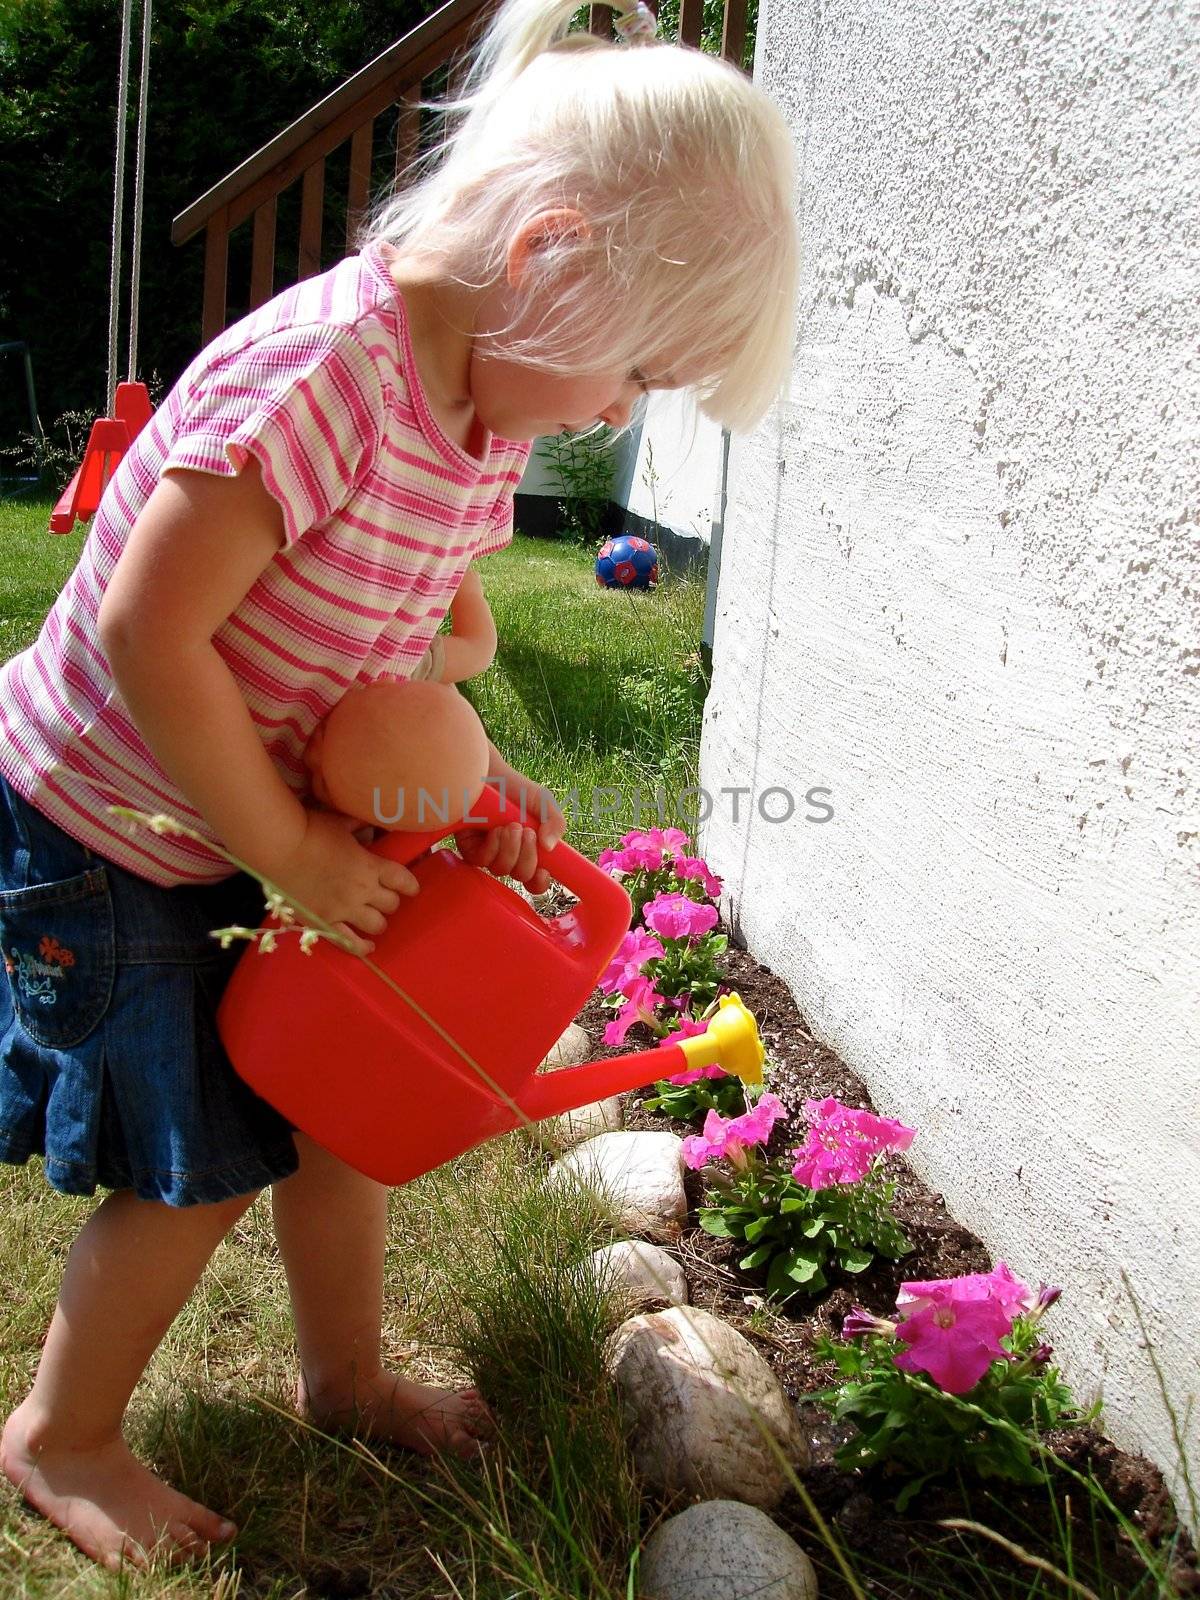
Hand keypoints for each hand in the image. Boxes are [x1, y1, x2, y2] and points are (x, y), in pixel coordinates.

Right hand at [267, 809, 418, 955]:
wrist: (278, 846)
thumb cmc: (309, 829)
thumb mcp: (341, 823)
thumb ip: (359, 827)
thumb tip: (370, 823)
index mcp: (369, 865)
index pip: (402, 880)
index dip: (410, 885)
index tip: (411, 887)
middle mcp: (361, 890)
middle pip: (391, 904)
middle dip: (390, 901)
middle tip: (384, 898)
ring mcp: (342, 909)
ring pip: (376, 925)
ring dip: (378, 921)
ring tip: (374, 919)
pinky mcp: (322, 921)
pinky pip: (348, 942)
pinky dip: (361, 947)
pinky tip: (368, 948)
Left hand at [454, 771, 565, 894]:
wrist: (488, 773)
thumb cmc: (514, 787)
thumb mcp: (542, 801)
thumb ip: (555, 822)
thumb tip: (549, 847)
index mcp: (530, 849)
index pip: (536, 879)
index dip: (540, 881)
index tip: (544, 871)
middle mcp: (510, 854)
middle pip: (522, 876)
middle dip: (528, 858)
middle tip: (526, 833)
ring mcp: (490, 853)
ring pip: (503, 870)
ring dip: (510, 849)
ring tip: (510, 826)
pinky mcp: (470, 849)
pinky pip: (482, 861)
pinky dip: (493, 847)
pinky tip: (495, 830)